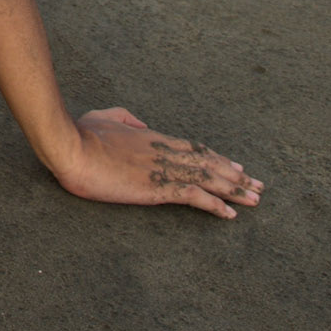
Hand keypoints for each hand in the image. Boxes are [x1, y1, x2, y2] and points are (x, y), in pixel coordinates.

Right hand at [48, 107, 263, 218]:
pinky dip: (214, 204)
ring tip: (255, 199)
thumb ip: (124, 116)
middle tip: (258, 185)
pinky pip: (194, 196)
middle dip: (236, 175)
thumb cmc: (81, 134)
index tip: (236, 166)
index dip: (217, 158)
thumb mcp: (103, 117)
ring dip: (235, 190)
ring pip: (209, 178)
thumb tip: (140, 121)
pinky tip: (229, 214)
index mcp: (153, 137)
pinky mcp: (157, 187)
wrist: (71, 147)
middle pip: (209, 162)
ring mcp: (163, 169)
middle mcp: (165, 152)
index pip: (194, 148)